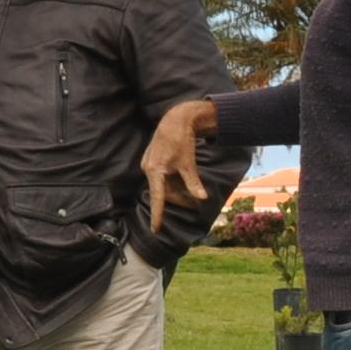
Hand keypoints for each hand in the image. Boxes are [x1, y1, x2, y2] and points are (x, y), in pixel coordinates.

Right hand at [141, 97, 215, 232]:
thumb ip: (193, 183)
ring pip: (163, 186)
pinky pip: (162, 178)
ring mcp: (148, 165)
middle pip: (163, 192)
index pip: (156, 198)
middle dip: (179, 199)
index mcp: (155, 171)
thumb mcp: (189, 163)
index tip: (155, 229)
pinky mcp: (151, 162)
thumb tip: (202, 198)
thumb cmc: (181, 140)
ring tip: (193, 191)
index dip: (157, 214)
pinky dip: (173, 182)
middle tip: (196, 202)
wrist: (174, 120)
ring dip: (177, 190)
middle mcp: (148, 169)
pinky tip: (183, 179)